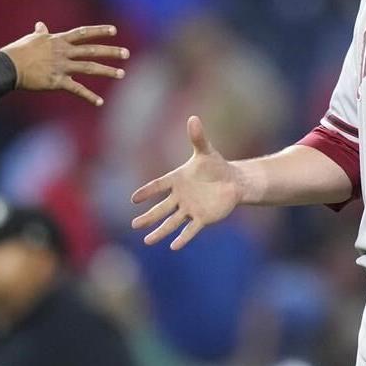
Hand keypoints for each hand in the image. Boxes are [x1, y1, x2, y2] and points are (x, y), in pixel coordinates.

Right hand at [0, 22, 127, 105]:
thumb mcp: (32, 39)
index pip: (83, 33)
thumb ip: (41, 33)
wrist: (9, 66)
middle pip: (92, 50)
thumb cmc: (18, 52)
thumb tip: (41, 24)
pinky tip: (100, 101)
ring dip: (106, 71)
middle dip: (111, 52)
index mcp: (59, 40)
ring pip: (89, 67)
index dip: (99, 31)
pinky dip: (89, 96)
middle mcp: (64, 52)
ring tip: (121, 74)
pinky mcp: (57, 81)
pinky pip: (77, 89)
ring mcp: (62, 66)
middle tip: (126, 54)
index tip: (114, 31)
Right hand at [131, 115, 241, 249]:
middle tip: (133, 225)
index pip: (158, 186)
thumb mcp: (206, 150)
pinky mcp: (202, 218)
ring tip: (147, 241)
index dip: (147, 192)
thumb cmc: (215, 165)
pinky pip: (191, 229)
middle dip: (148, 217)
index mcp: (177, 180)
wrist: (232, 181)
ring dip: (160, 231)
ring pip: (172, 222)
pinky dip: (183, 238)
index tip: (133, 199)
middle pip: (161, 209)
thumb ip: (197, 137)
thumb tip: (193, 118)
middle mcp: (180, 197)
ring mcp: (190, 208)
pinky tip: (173, 247)